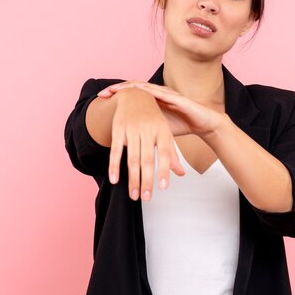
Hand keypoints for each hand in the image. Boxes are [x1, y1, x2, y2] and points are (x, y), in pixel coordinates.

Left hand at [99, 82, 225, 137]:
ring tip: (114, 88)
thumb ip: (144, 130)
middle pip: (133, 88)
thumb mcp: (157, 129)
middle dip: (117, 89)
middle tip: (102, 92)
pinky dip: (147, 90)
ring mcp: (167, 94)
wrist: (203, 123)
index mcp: (152, 100)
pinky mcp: (176, 97)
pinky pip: (160, 91)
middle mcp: (158, 94)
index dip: (116, 94)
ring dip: (128, 87)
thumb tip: (126, 140)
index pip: (131, 94)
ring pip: (144, 87)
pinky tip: (137, 90)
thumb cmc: (182, 125)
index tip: (102, 97)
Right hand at [102, 85, 184, 200]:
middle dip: (146, 180)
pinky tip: (114, 180)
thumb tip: (180, 174)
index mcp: (162, 130)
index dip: (164, 171)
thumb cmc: (153, 118)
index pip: (165, 154)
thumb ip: (171, 154)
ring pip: (132, 158)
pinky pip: (115, 150)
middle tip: (146, 198)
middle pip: (147, 159)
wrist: (135, 95)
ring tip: (134, 195)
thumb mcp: (165, 133)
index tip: (163, 188)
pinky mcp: (118, 128)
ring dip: (132, 179)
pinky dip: (114, 166)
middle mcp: (147, 129)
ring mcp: (132, 129)